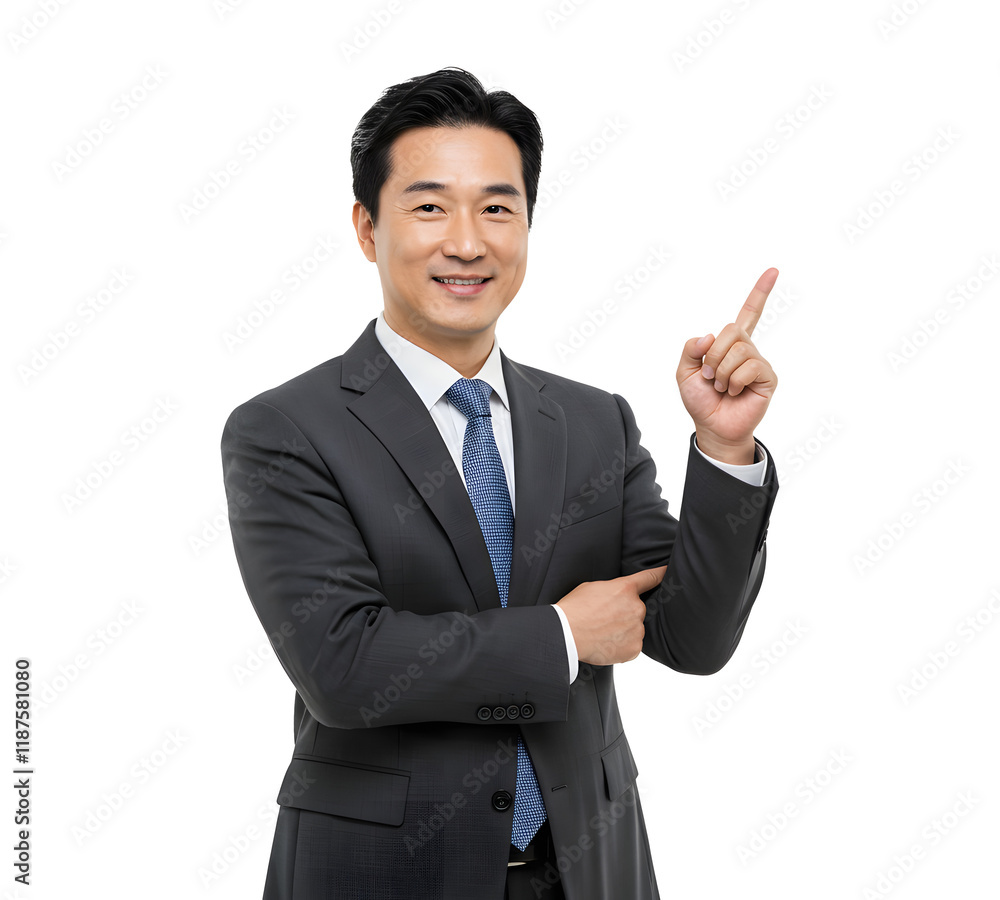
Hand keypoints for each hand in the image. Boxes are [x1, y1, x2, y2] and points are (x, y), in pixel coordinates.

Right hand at [556, 566, 666, 665]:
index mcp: (625, 589)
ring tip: (601, 633)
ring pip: (634, 629)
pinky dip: (621, 646)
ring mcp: (637, 629)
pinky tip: (606, 643)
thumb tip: (616, 598)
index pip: (649, 578)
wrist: (567, 633)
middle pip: (636, 610)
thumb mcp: (592, 588)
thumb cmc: (574, 609)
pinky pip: (631, 646)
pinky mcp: (634, 648)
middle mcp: (636, 607)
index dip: (661, 573)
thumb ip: (612, 591)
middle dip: (624, 614)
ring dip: (623, 631)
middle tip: (603, 620)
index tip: (668, 570)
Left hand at [676, 268, 778, 459]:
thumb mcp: (685, 372)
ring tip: (723, 387)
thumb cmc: (701, 400)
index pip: (748, 314)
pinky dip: (735, 381)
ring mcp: (758, 363)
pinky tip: (736, 392)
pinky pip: (749, 367)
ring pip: (739, 350)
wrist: (713, 427)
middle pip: (731, 331)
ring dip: (722, 372)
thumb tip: (710, 336)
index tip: (774, 271)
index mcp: (729, 344)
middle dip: (713, 355)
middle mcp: (747, 349)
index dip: (760, 293)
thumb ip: (691, 350)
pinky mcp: (768, 377)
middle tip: (710, 376)